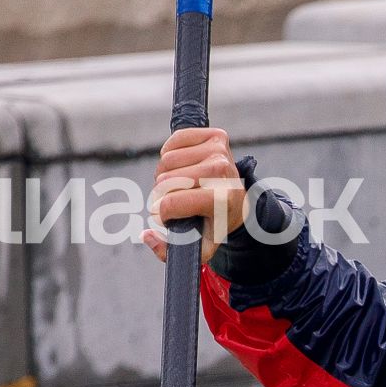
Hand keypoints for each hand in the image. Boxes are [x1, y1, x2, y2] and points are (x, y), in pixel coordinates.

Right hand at [148, 126, 247, 265]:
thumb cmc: (215, 223)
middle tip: (175, 200)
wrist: (238, 201)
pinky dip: (169, 155)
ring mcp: (220, 151)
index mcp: (220, 199)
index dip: (160, 213)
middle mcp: (222, 171)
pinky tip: (182, 167)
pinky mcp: (216, 135)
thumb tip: (146, 235)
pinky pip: (173, 142)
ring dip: (165, 175)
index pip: (171, 203)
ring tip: (179, 185)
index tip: (166, 217)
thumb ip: (168, 251)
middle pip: (164, 182)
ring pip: (166, 161)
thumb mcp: (198, 247)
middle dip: (161, 194)